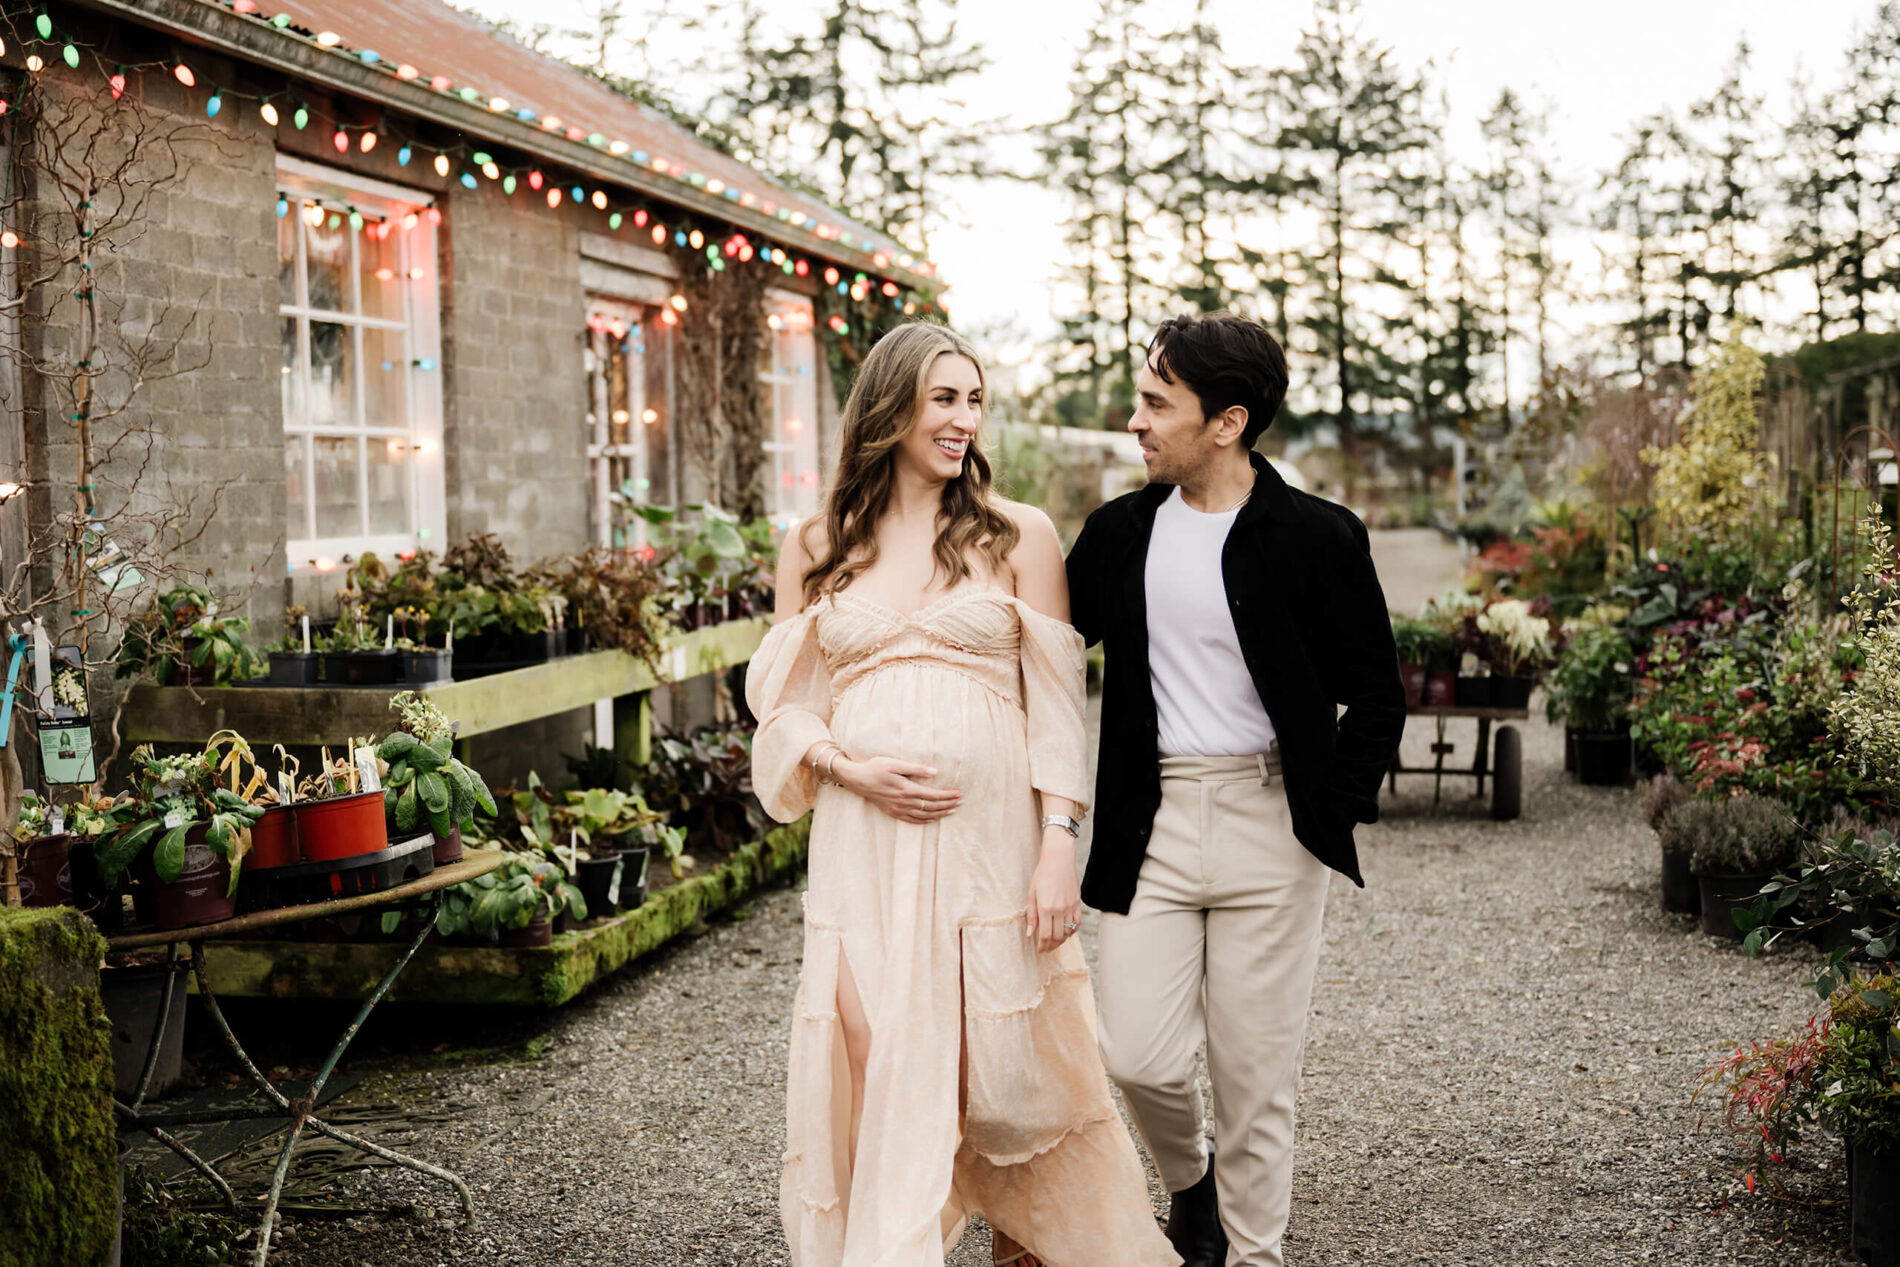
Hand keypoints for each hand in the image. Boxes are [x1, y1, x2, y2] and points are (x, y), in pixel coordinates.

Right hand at [836, 756, 960, 824]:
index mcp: (906, 789)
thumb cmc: (875, 767)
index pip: (932, 795)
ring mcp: (897, 809)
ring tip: (952, 811)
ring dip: (939, 813)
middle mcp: (903, 802)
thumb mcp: (895, 763)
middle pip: (931, 806)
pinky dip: (924, 820)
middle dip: (947, 805)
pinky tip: (932, 818)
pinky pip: (912, 820)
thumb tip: (934, 771)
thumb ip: (916, 768)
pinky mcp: (892, 812)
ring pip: (923, 815)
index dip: (947, 796)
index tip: (958, 794)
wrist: (857, 779)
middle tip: (960, 802)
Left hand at [1026, 832, 1080, 952]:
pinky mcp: (1077, 903)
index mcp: (1046, 907)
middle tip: (1045, 949)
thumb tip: (1030, 933)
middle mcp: (1059, 909)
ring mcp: (1070, 907)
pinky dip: (1072, 931)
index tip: (1039, 950)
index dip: (1042, 946)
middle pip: (1057, 937)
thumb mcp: (1032, 893)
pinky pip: (1077, 923)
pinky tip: (1066, 933)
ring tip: (1054, 942)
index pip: (1045, 935)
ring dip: (1061, 941)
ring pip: (1068, 932)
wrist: (1059, 859)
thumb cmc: (1042, 874)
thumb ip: (1032, 915)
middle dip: (1051, 946)